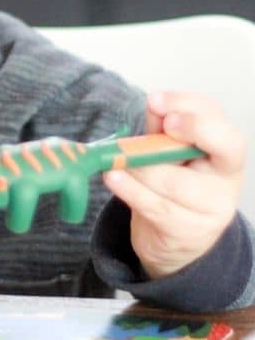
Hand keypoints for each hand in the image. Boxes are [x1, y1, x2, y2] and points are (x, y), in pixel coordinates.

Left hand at [103, 91, 245, 278]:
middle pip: (216, 152)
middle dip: (183, 133)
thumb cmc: (173, 184)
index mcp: (226, 156)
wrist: (174, 237)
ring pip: (175, 183)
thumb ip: (163, 129)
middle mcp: (226, 182)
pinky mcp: (185, 232)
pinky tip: (112, 177)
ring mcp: (211, 210)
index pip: (225, 130)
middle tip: (155, 126)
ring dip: (140, 167)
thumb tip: (154, 102)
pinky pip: (154, 206)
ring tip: (115, 158)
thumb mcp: (171, 154)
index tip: (158, 101)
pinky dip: (129, 190)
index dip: (195, 113)